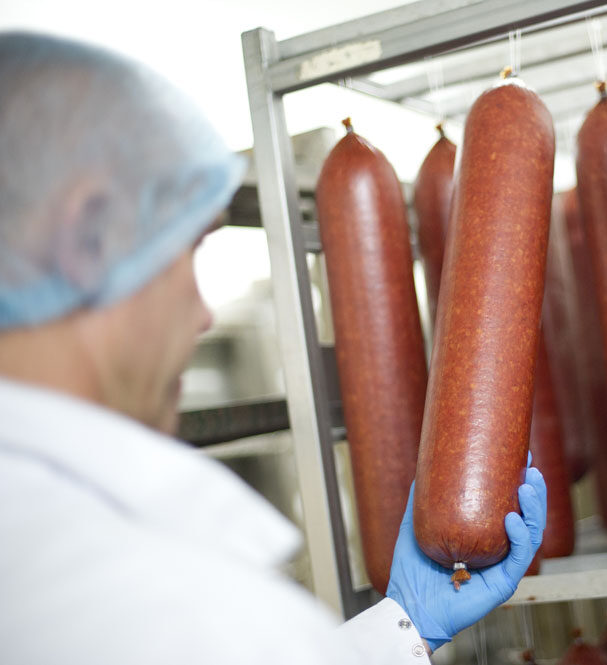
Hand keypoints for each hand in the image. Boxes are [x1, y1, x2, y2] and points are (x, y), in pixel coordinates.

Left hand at [386, 467, 545, 651]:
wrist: (408, 605)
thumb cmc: (412, 570)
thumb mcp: (414, 526)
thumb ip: (419, 501)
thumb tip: (422, 469)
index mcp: (482, 537)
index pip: (509, 507)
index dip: (519, 484)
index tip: (521, 458)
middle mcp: (497, 551)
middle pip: (527, 519)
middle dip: (534, 493)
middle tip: (531, 468)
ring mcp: (502, 567)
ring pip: (530, 536)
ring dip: (533, 510)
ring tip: (527, 487)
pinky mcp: (503, 584)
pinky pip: (518, 558)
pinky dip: (518, 537)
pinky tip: (512, 518)